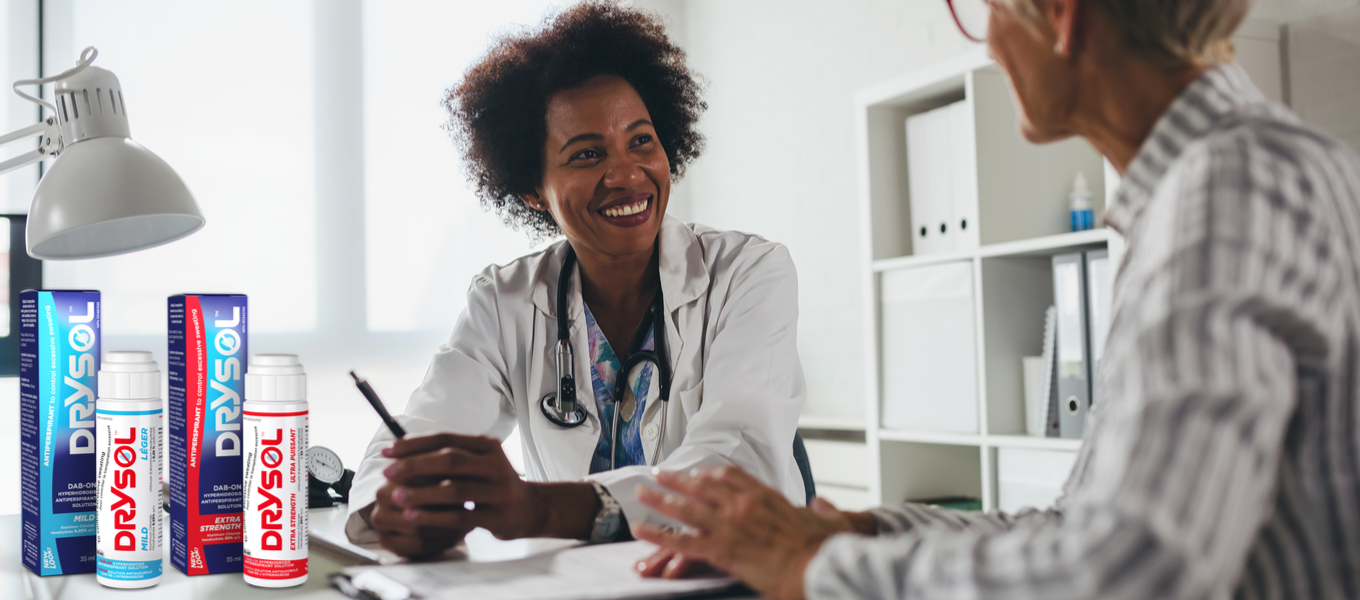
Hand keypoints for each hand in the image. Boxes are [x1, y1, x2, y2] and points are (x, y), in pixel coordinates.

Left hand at [375, 433, 536, 551]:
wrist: (530, 508)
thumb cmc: (493, 483)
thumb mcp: (479, 461)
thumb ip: (449, 453)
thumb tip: (402, 448)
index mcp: (487, 446)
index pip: (446, 438)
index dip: (415, 443)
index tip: (388, 451)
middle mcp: (495, 464)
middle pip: (450, 460)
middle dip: (415, 465)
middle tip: (388, 473)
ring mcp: (498, 491)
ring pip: (454, 490)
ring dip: (421, 493)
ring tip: (396, 496)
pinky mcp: (497, 517)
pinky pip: (460, 518)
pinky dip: (433, 517)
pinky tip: (413, 517)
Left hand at [632, 466, 861, 599]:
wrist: (816, 567)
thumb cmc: (823, 548)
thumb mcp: (827, 521)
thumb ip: (822, 510)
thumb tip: (822, 504)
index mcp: (765, 496)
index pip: (731, 477)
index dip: (710, 474)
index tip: (699, 472)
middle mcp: (742, 505)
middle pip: (701, 486)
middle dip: (677, 479)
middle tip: (659, 473)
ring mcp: (729, 525)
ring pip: (685, 509)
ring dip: (659, 500)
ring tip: (641, 493)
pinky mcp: (720, 549)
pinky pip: (681, 541)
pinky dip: (658, 535)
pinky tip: (640, 530)